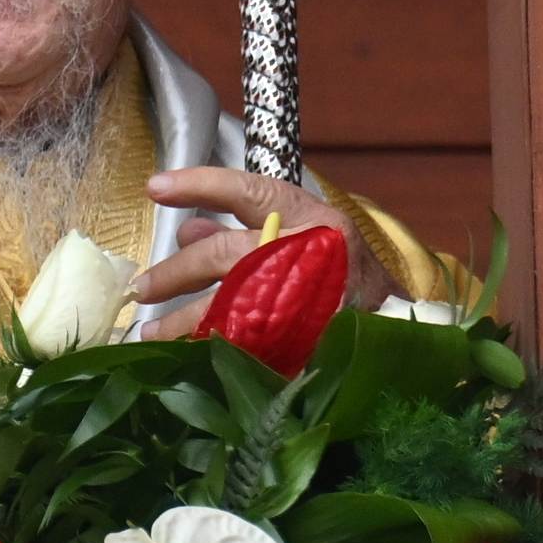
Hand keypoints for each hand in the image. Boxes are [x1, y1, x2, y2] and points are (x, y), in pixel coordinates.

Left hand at [130, 167, 376, 335]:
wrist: (401, 330)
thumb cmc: (345, 279)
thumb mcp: (303, 240)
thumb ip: (244, 233)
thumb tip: (187, 231)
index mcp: (315, 221)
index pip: (251, 192)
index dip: (201, 185)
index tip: (154, 187)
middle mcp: (314, 254)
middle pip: (228, 254)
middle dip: (177, 272)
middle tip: (141, 288)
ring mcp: (313, 302)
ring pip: (231, 306)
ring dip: (184, 321)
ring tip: (151, 333)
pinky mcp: (310, 343)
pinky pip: (248, 346)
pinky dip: (213, 350)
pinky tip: (186, 357)